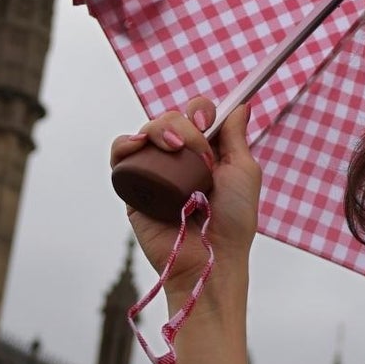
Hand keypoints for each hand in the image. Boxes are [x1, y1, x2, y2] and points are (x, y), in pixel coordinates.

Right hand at [111, 99, 260, 302]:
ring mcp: (155, 172)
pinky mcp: (133, 188)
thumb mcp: (244, 171)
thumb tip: (240, 105)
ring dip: (160, 129)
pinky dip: (125, 143)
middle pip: (171, 119)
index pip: (197, 115)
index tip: (207, 123)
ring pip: (147, 131)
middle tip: (197, 151)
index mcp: (206, 153)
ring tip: (174, 148)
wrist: (211, 258)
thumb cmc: (233, 221)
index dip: (200, 111)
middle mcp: (179, 160)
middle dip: (184, 125)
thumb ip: (236, 137)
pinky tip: (137, 145)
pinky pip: (121, 155)